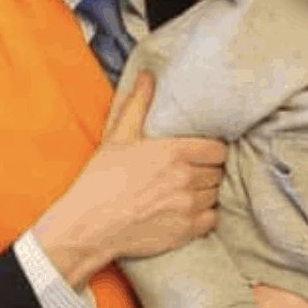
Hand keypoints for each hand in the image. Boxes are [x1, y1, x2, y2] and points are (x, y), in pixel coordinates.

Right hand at [33, 71, 225, 284]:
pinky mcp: (185, 231)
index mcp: (175, 152)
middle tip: (195, 170)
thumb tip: (148, 76)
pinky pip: (212, 219)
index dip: (214, 150)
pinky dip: (206, 215)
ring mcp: (187, 207)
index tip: (204, 152)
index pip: (218, 149)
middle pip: (218, 172)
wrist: (89, 224)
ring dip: (207, 191)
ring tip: (190, 189)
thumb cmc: (102, 179)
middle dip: (209, 170)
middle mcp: (186, 178)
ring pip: (215, 194)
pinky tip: (190, 210)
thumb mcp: (118, 137)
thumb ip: (138, 104)